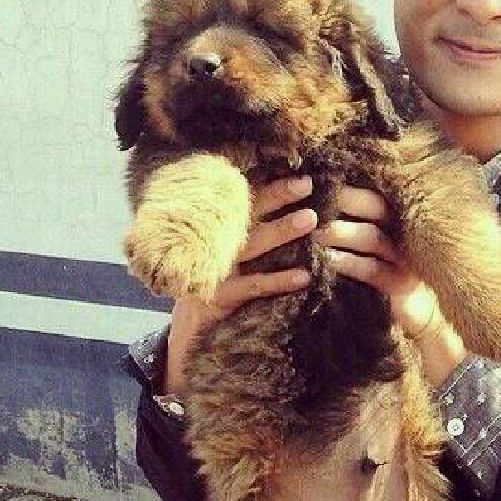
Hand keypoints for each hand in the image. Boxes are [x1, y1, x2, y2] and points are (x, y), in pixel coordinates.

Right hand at [163, 175, 316, 394]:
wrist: (189, 328)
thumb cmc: (221, 280)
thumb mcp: (229, 250)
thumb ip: (252, 228)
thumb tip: (294, 200)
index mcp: (217, 227)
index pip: (243, 197)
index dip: (270, 183)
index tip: (299, 172)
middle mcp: (213, 242)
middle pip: (247, 213)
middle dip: (277, 195)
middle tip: (307, 183)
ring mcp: (214, 268)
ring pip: (252, 245)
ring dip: (281, 230)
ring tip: (311, 219)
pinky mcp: (219, 296)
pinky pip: (253, 286)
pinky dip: (279, 281)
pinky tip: (305, 276)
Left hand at [316, 185, 467, 384]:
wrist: (420, 316)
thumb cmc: (389, 276)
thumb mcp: (378, 248)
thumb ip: (359, 225)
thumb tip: (319, 204)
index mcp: (398, 218)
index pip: (374, 192)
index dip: (348, 184)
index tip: (318, 176)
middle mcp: (404, 233)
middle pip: (375, 207)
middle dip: (344, 199)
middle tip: (313, 194)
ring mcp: (404, 258)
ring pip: (371, 236)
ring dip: (340, 231)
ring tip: (312, 230)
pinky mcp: (399, 284)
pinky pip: (371, 269)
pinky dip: (347, 263)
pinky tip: (326, 260)